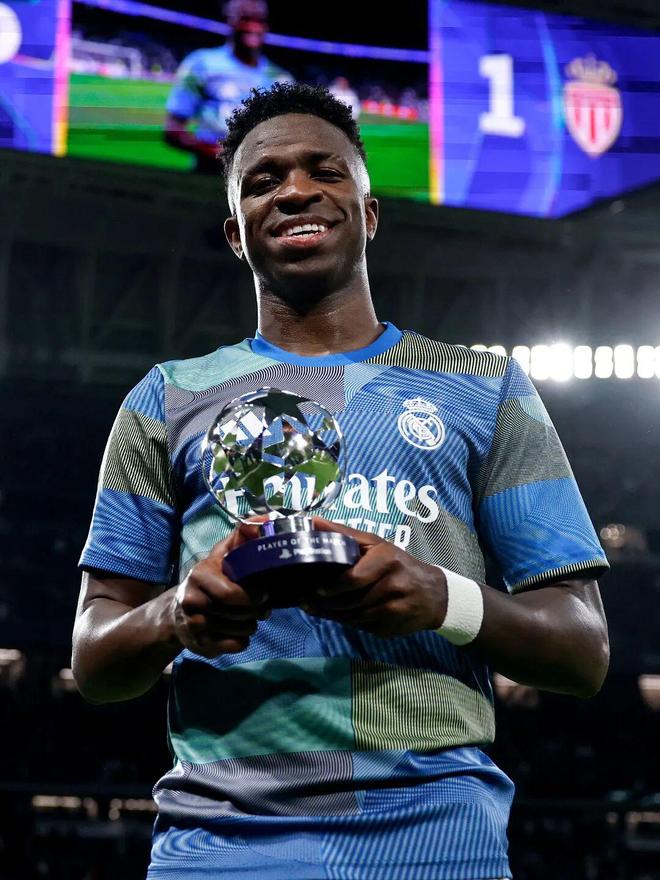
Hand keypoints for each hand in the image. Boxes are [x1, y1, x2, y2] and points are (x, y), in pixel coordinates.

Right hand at [171, 522, 269, 657]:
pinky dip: (242, 640)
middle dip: (258, 612)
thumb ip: (239, 538)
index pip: (230, 594)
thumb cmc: (207, 580)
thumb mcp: (219, 556)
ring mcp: (195, 626)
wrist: (176, 613)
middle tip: (263, 608)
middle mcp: (192, 601)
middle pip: (240, 614)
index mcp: (199, 576)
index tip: (264, 594)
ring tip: (249, 617)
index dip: (253, 596)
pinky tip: (237, 631)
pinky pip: (235, 646)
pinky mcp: (200, 646)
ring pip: (241, 631)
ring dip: (252, 625)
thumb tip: (261, 521)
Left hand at [300, 517, 448, 638]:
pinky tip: (339, 617)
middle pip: (352, 601)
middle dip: (326, 604)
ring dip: (333, 615)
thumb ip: (343, 534)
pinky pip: (362, 627)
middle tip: (306, 603)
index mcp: (387, 559)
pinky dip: (348, 622)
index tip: (315, 589)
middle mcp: (393, 584)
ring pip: (354, 616)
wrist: (434, 594)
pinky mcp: (392, 628)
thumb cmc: (398, 564)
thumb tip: (312, 521)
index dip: (333, 587)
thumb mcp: (375, 544)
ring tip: (315, 610)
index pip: (354, 578)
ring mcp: (394, 609)